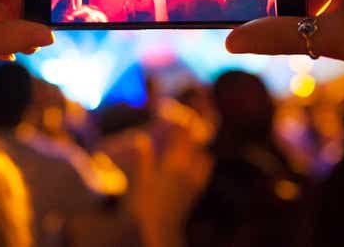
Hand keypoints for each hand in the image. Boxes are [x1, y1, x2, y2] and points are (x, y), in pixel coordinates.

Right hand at [129, 128, 211, 246]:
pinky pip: (204, 170)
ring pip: (203, 156)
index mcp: (173, 165)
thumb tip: (141, 138)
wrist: (160, 230)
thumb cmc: (145, 205)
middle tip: (190, 121)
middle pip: (195, 144)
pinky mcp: (196, 190)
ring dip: (198, 147)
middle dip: (192, 132)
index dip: (183, 123)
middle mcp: (187, 170)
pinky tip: (197, 160)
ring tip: (191, 140)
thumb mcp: (139, 181)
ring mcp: (194, 181)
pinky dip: (202, 161)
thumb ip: (143, 159)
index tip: (183, 113)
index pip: (182, 138)